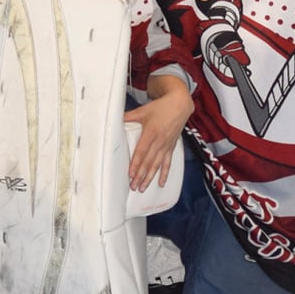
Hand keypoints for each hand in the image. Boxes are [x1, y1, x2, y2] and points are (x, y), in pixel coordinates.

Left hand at [125, 76, 192, 190]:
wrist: (179, 105)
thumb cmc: (161, 107)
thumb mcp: (142, 110)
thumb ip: (128, 117)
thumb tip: (115, 119)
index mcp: (151, 132)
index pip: (141, 152)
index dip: (136, 164)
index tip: (131, 174)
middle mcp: (159, 141)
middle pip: (148, 162)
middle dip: (141, 176)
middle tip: (134, 186)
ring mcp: (166, 145)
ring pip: (157, 165)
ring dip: (150, 178)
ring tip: (143, 188)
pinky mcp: (171, 147)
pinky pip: (168, 163)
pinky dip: (165, 174)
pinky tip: (161, 183)